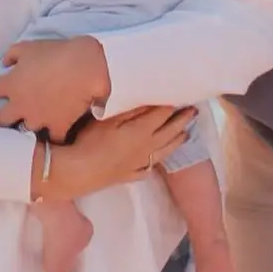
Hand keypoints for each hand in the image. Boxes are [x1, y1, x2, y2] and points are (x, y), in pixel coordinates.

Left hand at [0, 36, 109, 134]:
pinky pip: (53, 139)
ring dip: (28, 126)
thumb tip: (5, 63)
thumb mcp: (28, 46)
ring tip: (33, 123)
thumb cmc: (56, 52)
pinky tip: (56, 134)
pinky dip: (55, 136)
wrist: (85, 64)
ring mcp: (39, 118)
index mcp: (11, 84)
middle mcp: (21, 105)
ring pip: (25, 131)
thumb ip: (12, 55)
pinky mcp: (58, 125)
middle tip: (5, 116)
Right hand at [35, 105, 196, 200]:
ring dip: (176, 141)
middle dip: (182, 120)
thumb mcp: (109, 119)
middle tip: (194, 111)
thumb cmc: (90, 141)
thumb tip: (150, 100)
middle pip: (169, 132)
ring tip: (186, 134)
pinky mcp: (128, 175)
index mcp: (141, 131)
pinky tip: (154, 162)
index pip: (162, 114)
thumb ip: (131, 110)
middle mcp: (145, 147)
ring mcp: (138, 163)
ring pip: (164, 151)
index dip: (173, 105)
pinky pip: (147, 169)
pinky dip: (154, 163)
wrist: (78, 172)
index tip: (183, 96)